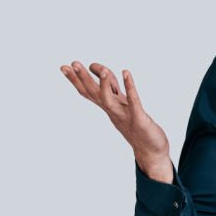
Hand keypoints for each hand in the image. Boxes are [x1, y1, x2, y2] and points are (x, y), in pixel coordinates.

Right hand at [60, 60, 172, 178]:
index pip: (90, 91)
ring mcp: (125, 115)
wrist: (151, 151)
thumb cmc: (137, 126)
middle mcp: (114, 110)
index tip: (64, 67)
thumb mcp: (123, 103)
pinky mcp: (139, 119)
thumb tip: (102, 70)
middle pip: (94, 93)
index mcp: (109, 106)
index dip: (77, 80)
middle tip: (72, 64)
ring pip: (109, 99)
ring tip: (101, 69)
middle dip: (83, 79)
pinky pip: (134, 101)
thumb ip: (113, 88)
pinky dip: (129, 87)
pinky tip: (126, 72)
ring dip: (104, 83)